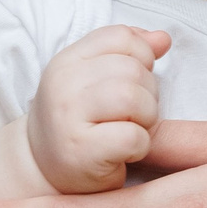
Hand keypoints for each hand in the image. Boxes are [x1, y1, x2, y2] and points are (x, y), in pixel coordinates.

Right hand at [28, 26, 166, 192]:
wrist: (42, 170)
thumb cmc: (79, 122)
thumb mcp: (95, 80)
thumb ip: (130, 53)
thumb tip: (164, 38)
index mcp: (68, 61)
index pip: (120, 37)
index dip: (142, 56)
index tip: (134, 81)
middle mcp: (63, 85)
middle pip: (133, 69)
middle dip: (148, 93)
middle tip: (134, 114)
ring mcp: (68, 118)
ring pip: (134, 99)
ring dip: (147, 118)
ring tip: (131, 129)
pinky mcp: (81, 152)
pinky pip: (133, 137)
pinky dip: (141, 146)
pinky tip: (124, 152)